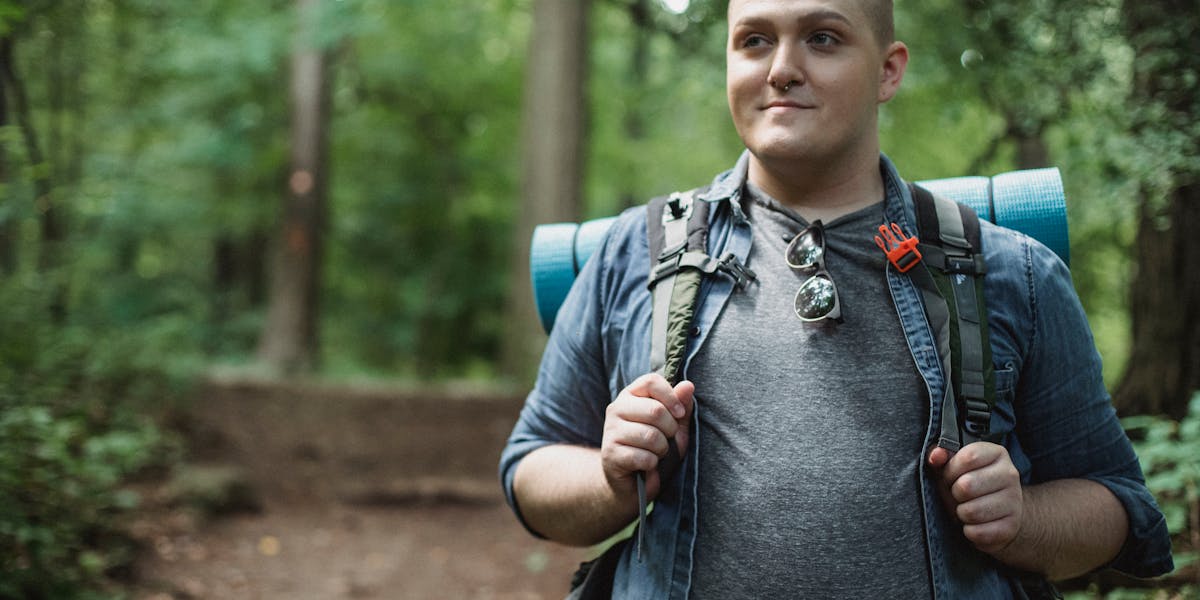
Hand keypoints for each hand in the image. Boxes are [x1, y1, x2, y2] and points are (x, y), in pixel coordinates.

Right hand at [600, 373, 694, 504]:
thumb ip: (680, 406)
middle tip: (667, 440)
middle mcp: (616, 409)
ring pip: (651, 436)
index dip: (671, 397)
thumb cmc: (653, 449)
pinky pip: (643, 457)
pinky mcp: (610, 454)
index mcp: (631, 395)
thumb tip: (688, 385)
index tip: (679, 414)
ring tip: (656, 454)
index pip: (651, 382)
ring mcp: (611, 431)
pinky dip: (653, 464)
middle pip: (655, 410)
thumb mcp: (673, 426)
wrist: (630, 482)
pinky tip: (647, 465)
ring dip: (662, 449)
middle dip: (670, 430)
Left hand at [928, 442, 1023, 555]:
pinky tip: (975, 524)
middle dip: (954, 494)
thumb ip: (942, 457)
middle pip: (966, 485)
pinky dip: (969, 531)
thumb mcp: (955, 467)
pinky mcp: (1012, 526)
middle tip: (958, 496)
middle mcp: (1010, 475)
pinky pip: (978, 532)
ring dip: (961, 513)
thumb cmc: (971, 485)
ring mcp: (1014, 501)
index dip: (951, 470)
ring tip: (966, 509)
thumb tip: (935, 456)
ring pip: (971, 512)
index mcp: (997, 454)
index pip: (968, 457)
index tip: (950, 477)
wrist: (1000, 513)